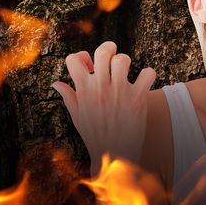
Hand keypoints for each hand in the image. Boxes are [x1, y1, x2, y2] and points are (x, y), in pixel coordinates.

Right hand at [51, 41, 155, 169]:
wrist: (115, 156)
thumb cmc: (95, 135)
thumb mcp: (77, 116)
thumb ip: (69, 97)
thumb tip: (56, 83)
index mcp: (83, 90)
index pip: (73, 59)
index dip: (81, 57)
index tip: (89, 66)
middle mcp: (100, 88)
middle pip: (102, 52)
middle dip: (108, 48)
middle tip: (113, 56)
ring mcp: (119, 91)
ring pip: (123, 59)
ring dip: (125, 62)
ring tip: (127, 72)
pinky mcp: (138, 98)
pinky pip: (147, 73)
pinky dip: (148, 74)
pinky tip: (144, 82)